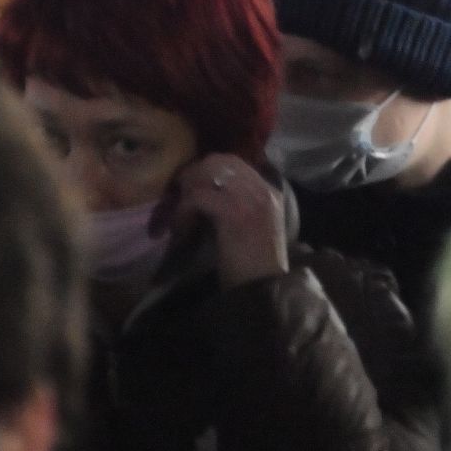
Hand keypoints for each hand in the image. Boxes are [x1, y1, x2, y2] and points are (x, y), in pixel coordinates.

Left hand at [167, 154, 288, 288]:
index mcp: (270, 191)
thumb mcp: (256, 224)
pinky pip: (197, 197)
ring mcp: (249, 199)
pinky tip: (180, 226)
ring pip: (206, 174)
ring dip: (187, 190)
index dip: (208, 168)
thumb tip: (207, 188)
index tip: (193, 182)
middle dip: (195, 173)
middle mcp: (262, 190)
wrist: (264, 289)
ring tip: (181, 210)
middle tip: (181, 192)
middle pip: (218, 161)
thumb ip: (241, 202)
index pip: (234, 162)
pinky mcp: (233, 213)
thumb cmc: (256, 263)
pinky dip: (183, 210)